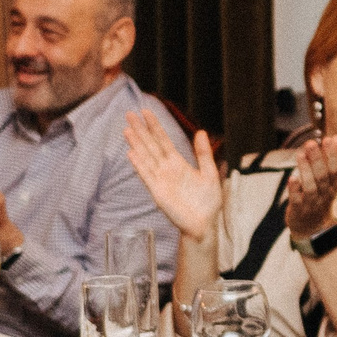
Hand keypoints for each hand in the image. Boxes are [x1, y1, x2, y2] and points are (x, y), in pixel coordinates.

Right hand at [124, 109, 222, 241]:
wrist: (204, 225)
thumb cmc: (207, 202)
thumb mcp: (209, 173)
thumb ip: (204, 153)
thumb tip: (201, 131)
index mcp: (178, 163)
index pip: (163, 140)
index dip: (154, 126)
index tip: (146, 111)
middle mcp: (166, 169)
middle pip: (150, 145)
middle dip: (140, 130)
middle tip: (129, 114)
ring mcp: (161, 180)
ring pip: (146, 158)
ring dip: (136, 144)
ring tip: (127, 130)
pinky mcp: (158, 193)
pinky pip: (147, 176)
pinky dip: (139, 165)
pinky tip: (131, 153)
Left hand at [283, 134, 336, 240]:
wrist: (313, 228)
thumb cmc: (321, 197)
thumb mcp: (331, 180)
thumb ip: (335, 159)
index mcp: (333, 185)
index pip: (336, 169)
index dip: (333, 154)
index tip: (329, 138)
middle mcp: (324, 194)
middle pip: (323, 176)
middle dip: (318, 159)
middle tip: (311, 143)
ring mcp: (311, 203)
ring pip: (311, 187)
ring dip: (306, 170)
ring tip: (300, 154)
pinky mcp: (298, 210)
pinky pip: (297, 200)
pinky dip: (295, 189)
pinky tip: (291, 178)